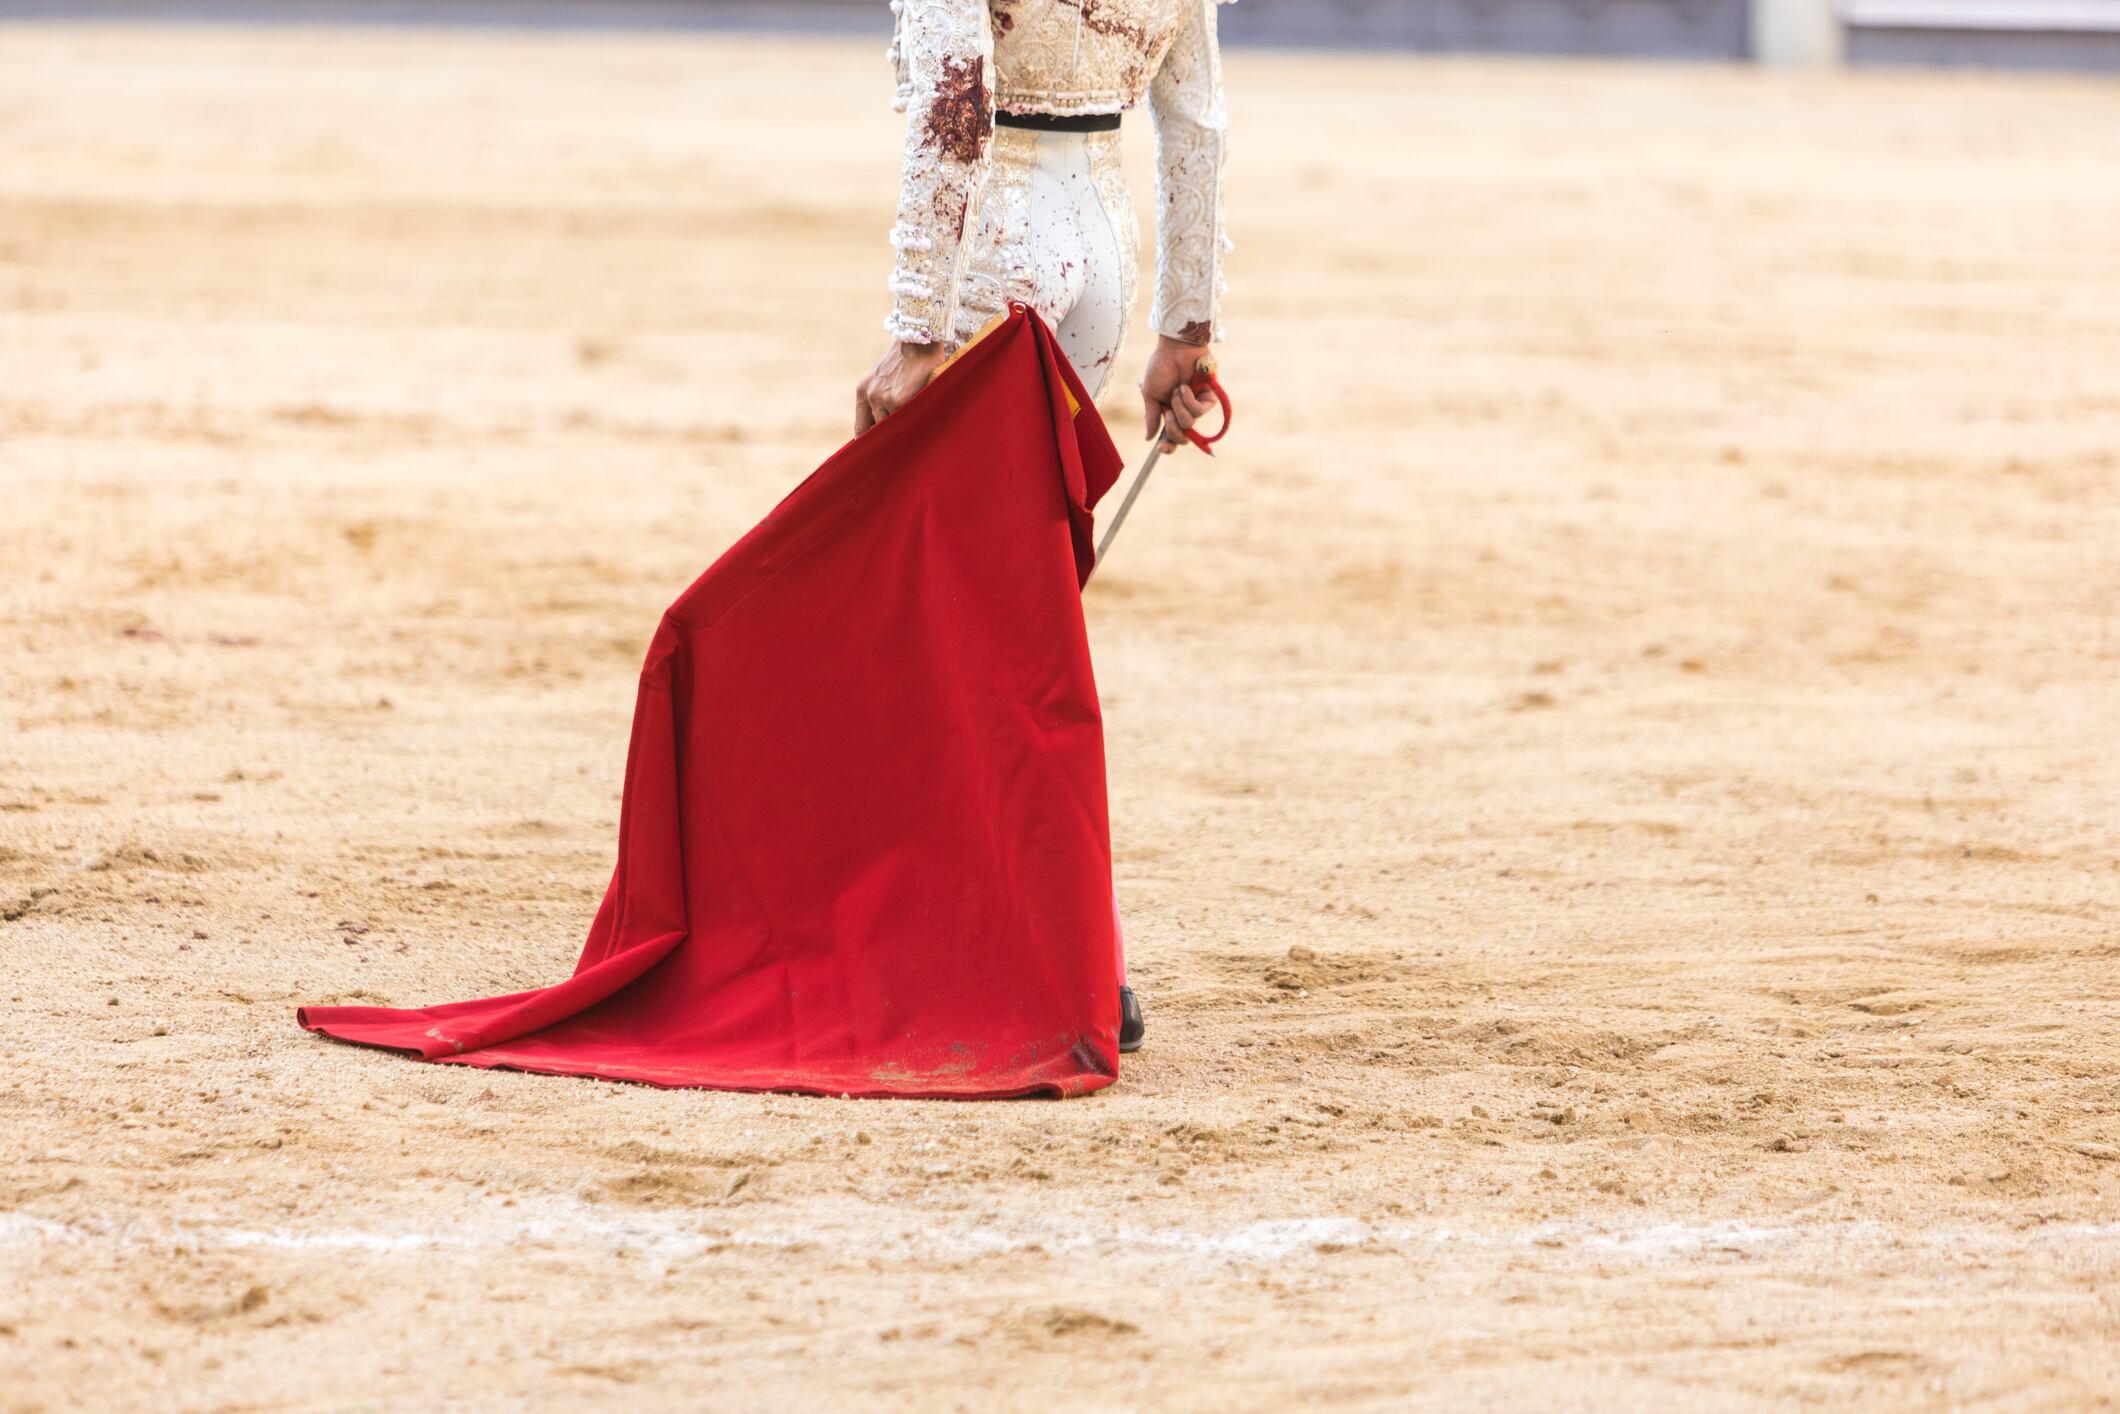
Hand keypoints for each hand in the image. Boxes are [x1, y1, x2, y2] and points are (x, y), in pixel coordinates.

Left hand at [856, 340, 946, 433]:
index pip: (860, 429)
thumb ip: (880, 400)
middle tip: (900, 441)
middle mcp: (870, 396)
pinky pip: (907, 419)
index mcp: (862, 391)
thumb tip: (883, 428)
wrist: (919, 339)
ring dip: (903, 426)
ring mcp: (883, 398)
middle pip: (878, 430)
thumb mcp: (884, 377)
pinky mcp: (899, 400)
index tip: (876, 452)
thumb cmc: (906, 360)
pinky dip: (914, 418)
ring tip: (915, 420)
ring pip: (893, 426)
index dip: (869, 442)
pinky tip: (922, 410)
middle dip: (889, 436)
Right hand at [1140, 334, 1217, 451]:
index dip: (1168, 447)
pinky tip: (1185, 387)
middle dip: (1173, 428)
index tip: (1160, 449)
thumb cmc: (1161, 367)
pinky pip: (1199, 411)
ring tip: (1177, 390)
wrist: (1174, 350)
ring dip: (1179, 407)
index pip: (1171, 437)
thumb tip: (1148, 438)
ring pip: (1189, 423)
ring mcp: (1197, 405)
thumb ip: (1151, 416)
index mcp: (1170, 412)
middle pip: (1182, 437)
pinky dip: (1189, 400)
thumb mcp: (1150, 394)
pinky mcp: (1209, 398)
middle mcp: (1184, 411)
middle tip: (1167, 413)